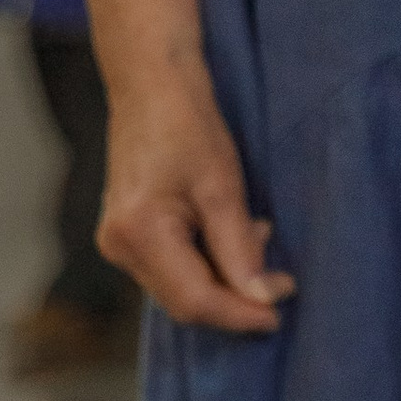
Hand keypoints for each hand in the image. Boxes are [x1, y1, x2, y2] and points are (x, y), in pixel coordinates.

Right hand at [96, 67, 291, 333]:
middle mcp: (119, 246)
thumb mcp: (223, 188)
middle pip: (186, 303)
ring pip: (182, 291)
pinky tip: (234, 237)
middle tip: (281, 279)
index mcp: (138, 233)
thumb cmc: (187, 125)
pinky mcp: (128, 238)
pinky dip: (211, 265)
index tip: (280, 314)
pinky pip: (174, 271)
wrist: (150, 85)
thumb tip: (263, 300)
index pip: (195, 301)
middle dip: (237, 300)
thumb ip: (240, 250)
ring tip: (258, 238)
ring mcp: (119, 244)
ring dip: (227, 280)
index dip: (241, 315)